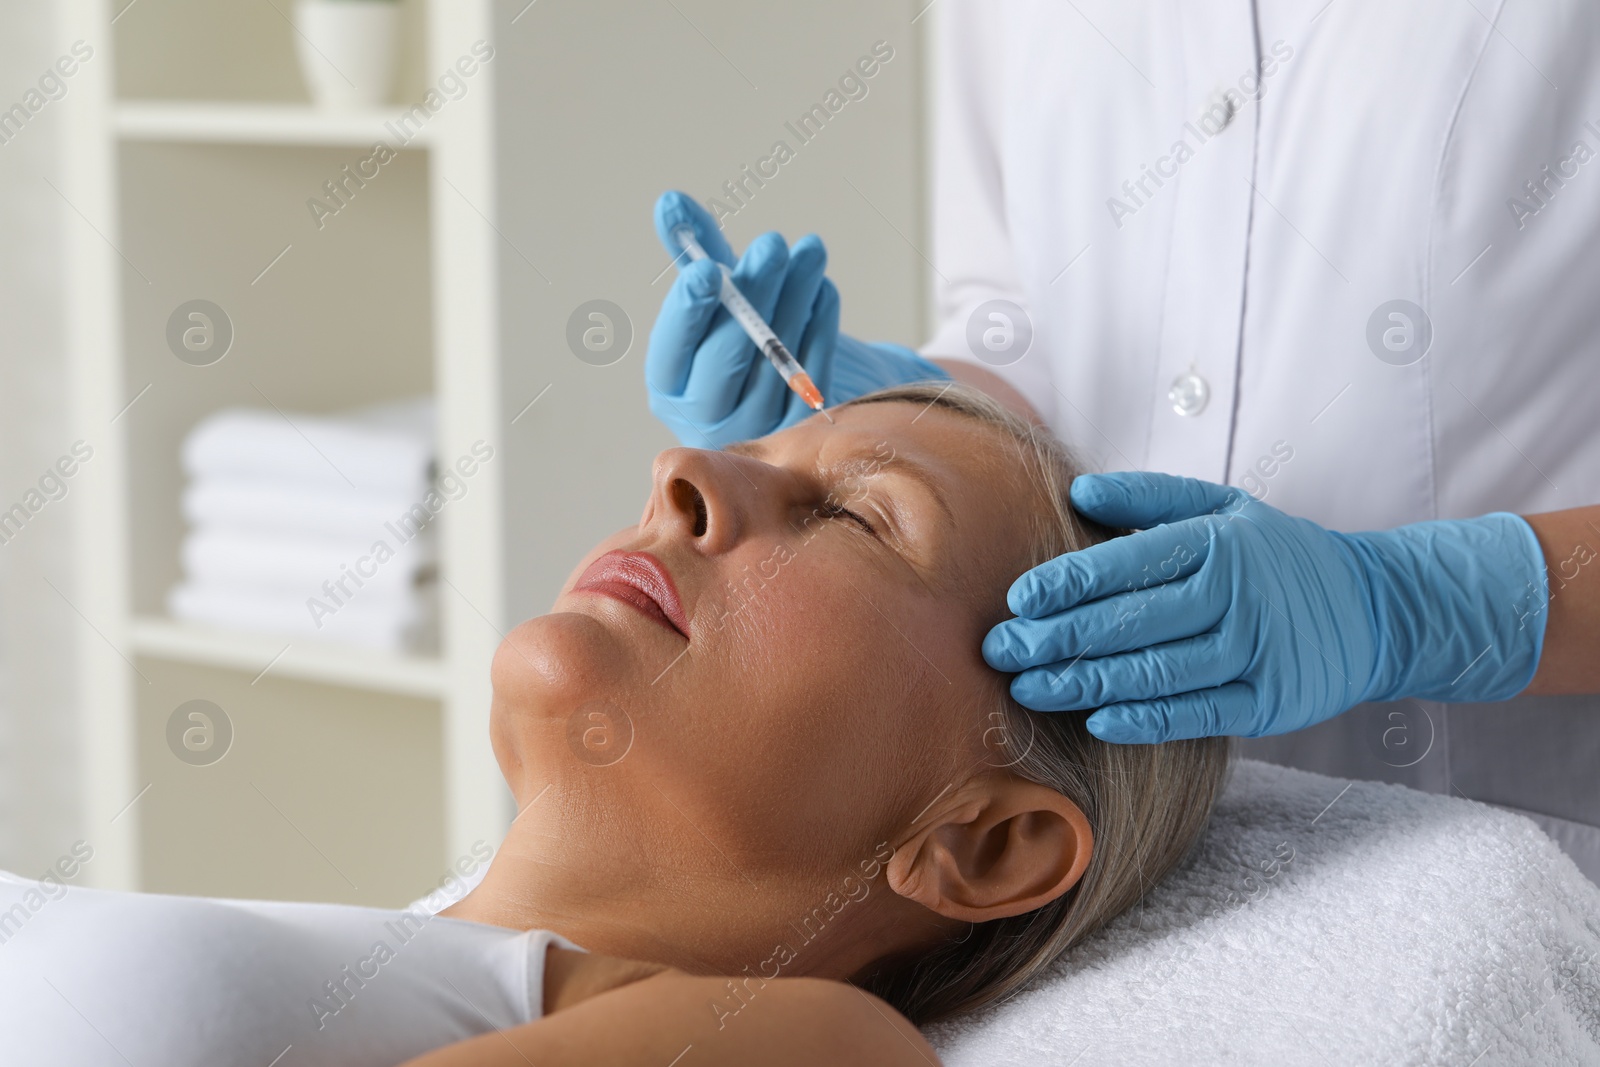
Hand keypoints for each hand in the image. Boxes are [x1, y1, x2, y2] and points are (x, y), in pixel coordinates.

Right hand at [647, 191, 947, 447]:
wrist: (792, 378)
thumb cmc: (740, 332)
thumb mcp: (717, 295)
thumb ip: (694, 251)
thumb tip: (670, 201)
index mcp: (671, 382)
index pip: (673, 348)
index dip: (688, 310)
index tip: (707, 269)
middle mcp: (706, 414)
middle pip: (727, 356)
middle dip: (752, 295)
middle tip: (773, 243)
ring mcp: (755, 426)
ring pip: (775, 360)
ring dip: (795, 298)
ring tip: (811, 250)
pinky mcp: (800, 425)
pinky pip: (812, 372)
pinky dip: (820, 326)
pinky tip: (822, 287)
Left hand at [983, 472, 1548, 742]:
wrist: (1376, 607)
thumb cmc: (1275, 555)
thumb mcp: (1223, 507)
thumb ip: (1148, 498)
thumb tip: (1077, 490)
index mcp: (1216, 541)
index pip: (1125, 563)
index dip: (1066, 584)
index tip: (1017, 601)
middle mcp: (1236, 594)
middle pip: (1129, 622)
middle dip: (1055, 639)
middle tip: (999, 652)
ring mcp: (1255, 652)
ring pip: (1154, 672)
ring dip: (1084, 683)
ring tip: (1029, 688)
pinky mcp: (1270, 703)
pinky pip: (1195, 714)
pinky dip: (1143, 720)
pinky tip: (1096, 720)